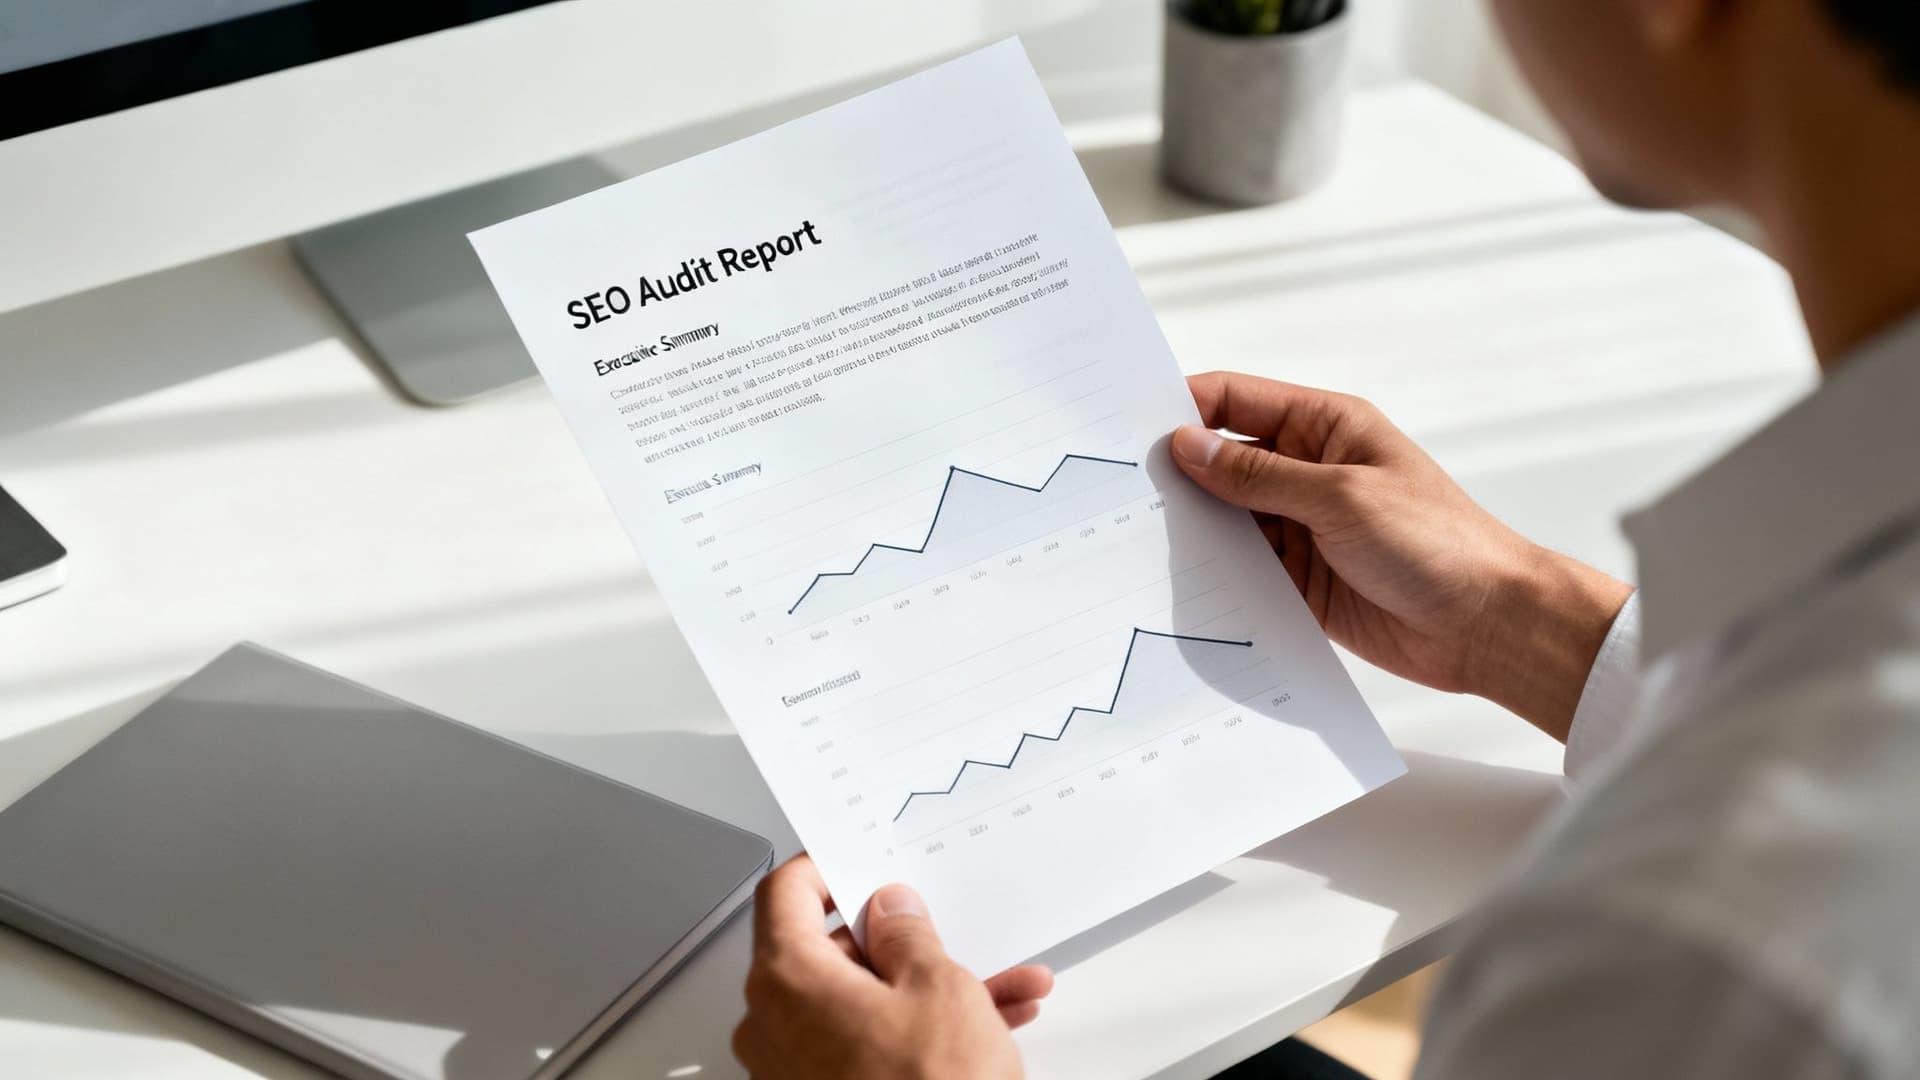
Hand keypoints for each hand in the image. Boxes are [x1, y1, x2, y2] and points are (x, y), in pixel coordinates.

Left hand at [732, 855, 1051, 1079]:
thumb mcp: (938, 987)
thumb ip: (908, 934)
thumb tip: (891, 909)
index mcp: (787, 979)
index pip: (782, 894)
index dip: (824, 868)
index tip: (857, 860)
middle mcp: (773, 1025)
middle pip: (827, 953)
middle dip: (898, 942)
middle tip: (944, 930)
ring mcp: (793, 1071)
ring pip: (862, 1004)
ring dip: (927, 990)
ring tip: (999, 987)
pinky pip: (868, 1047)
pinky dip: (919, 1032)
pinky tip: (990, 1026)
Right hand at [1170, 372, 1630, 739]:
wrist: (1487, 626)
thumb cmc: (1441, 544)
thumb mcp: (1342, 498)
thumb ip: (1259, 476)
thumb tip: (1190, 446)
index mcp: (1326, 427)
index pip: (1237, 400)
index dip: (1185, 408)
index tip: (1132, 428)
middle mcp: (1308, 471)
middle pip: (1222, 461)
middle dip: (1177, 473)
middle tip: (1122, 490)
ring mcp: (1301, 526)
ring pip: (1225, 519)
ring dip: (1193, 530)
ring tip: (1140, 540)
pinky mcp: (1299, 579)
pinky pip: (1242, 571)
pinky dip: (1215, 576)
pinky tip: (1182, 584)